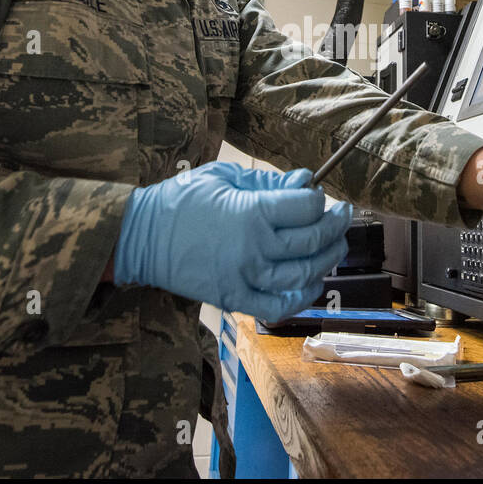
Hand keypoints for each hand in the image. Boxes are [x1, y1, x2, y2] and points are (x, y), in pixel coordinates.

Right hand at [114, 162, 351, 320]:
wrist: (141, 237)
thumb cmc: (181, 201)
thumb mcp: (225, 177)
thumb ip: (268, 181)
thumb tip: (306, 182)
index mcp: (250, 213)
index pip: (306, 208)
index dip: (319, 201)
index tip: (318, 196)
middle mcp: (253, 248)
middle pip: (313, 241)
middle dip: (335, 226)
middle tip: (341, 215)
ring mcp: (245, 278)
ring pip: (304, 274)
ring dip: (327, 259)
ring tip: (334, 245)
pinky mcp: (234, 299)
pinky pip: (280, 306)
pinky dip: (302, 297)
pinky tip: (311, 281)